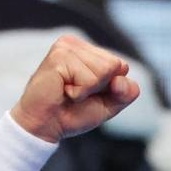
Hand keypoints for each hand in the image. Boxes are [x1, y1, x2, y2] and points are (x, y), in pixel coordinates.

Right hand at [10, 34, 140, 142]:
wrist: (45, 126)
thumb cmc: (73, 113)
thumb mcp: (108, 104)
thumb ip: (125, 92)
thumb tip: (121, 79)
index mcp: (87, 51)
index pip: (120, 65)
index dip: (109, 88)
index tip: (87, 93)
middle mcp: (76, 44)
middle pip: (114, 66)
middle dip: (99, 88)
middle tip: (75, 93)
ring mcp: (66, 48)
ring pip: (103, 71)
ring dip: (87, 91)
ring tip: (68, 91)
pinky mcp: (59, 56)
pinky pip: (89, 79)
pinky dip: (79, 93)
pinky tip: (62, 90)